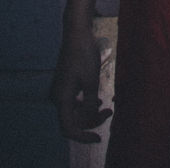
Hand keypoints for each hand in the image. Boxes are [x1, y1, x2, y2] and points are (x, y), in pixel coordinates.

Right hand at [50, 27, 111, 143]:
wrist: (77, 33)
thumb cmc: (84, 55)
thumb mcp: (91, 81)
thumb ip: (90, 104)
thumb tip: (90, 120)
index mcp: (61, 99)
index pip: (69, 129)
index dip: (83, 137)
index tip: (99, 138)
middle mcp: (57, 98)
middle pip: (73, 121)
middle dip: (91, 121)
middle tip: (110, 112)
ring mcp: (59, 91)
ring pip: (75, 112)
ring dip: (90, 112)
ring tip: (108, 107)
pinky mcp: (64, 85)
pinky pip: (74, 102)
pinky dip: (86, 104)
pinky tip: (98, 100)